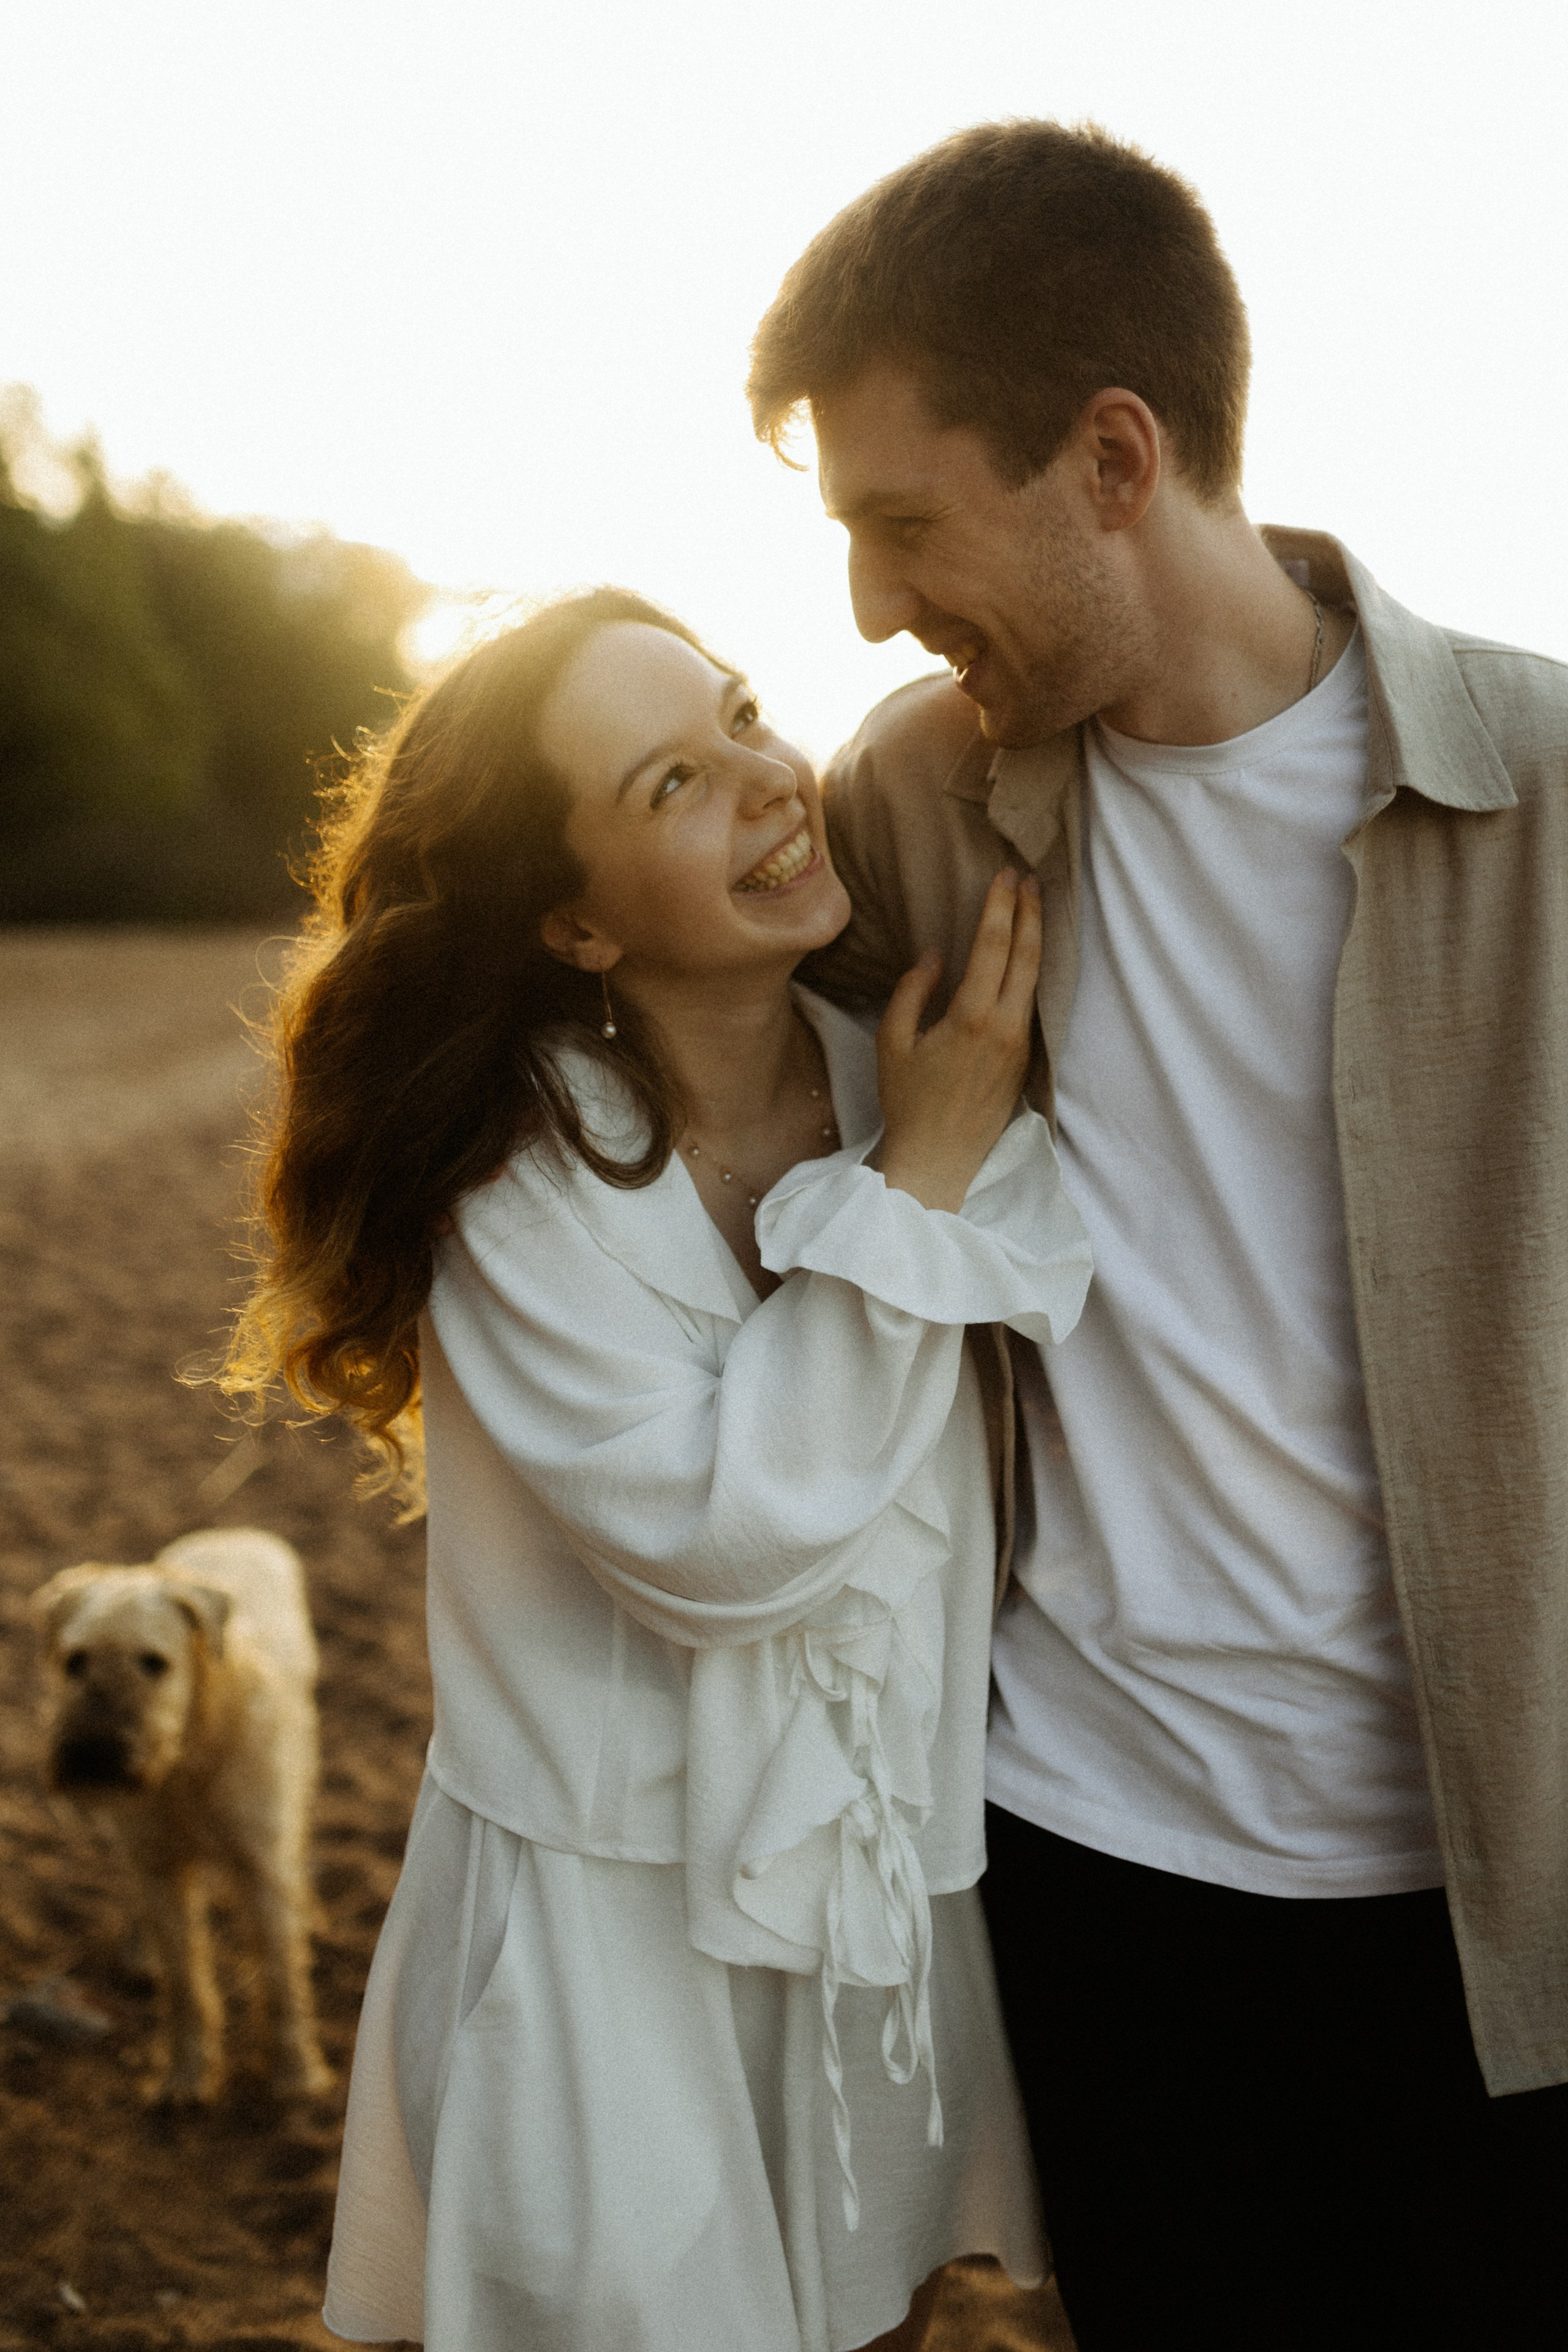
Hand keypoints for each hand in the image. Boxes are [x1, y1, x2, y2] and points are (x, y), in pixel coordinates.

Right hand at [875, 868, 1040, 1211]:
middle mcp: (1005, 1028)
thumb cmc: (907, 1102)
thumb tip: (934, 956)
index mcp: (972, 1017)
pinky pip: (1030, 1006)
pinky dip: (1031, 973)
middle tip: (1030, 879)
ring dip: (1036, 939)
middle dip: (1030, 913)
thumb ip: (912, 992)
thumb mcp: (892, 1042)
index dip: (1001, 906)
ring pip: (1035, 980)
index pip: (994, 946)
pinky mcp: (1023, 1061)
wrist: (938, 1159)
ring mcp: (1020, 1045)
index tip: (1006, 876)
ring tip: (1035, 908)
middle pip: (1027, 956)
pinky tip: (1026, 959)